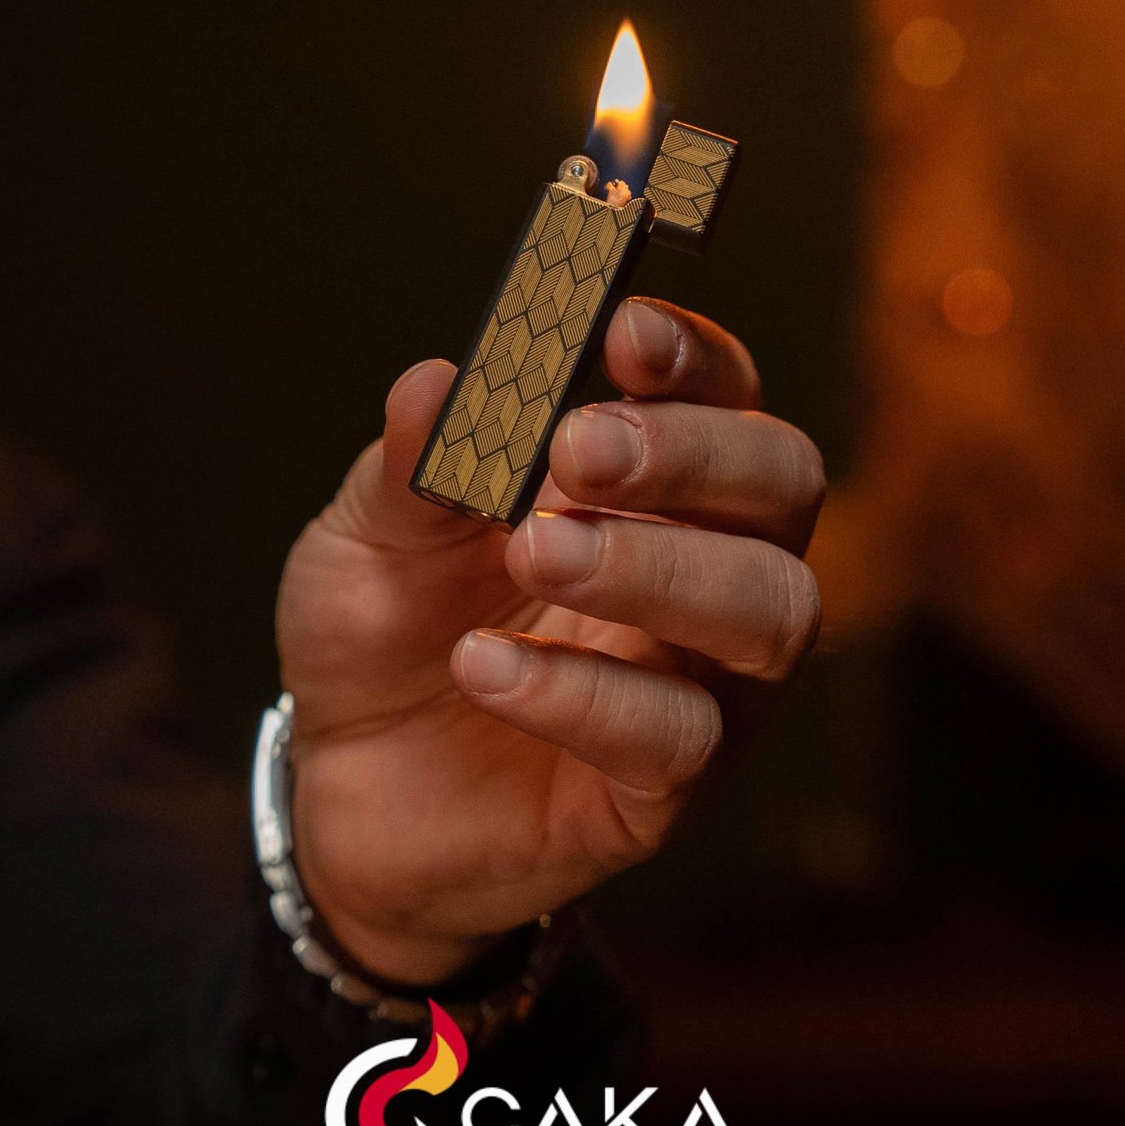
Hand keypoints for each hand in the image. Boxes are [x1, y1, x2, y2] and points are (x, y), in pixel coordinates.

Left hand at [276, 298, 823, 987]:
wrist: (340, 785)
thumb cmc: (385, 632)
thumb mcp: (371, 533)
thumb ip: (408, 463)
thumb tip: (436, 382)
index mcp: (649, 480)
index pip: (724, 392)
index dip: (693, 356)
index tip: (623, 334)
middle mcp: (704, 566)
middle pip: (784, 482)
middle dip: (693, 451)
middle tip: (577, 449)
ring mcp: (699, 681)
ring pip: (771, 611)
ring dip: (656, 568)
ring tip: (533, 553)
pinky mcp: (664, 791)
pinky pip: (680, 738)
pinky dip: (581, 693)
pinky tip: (484, 665)